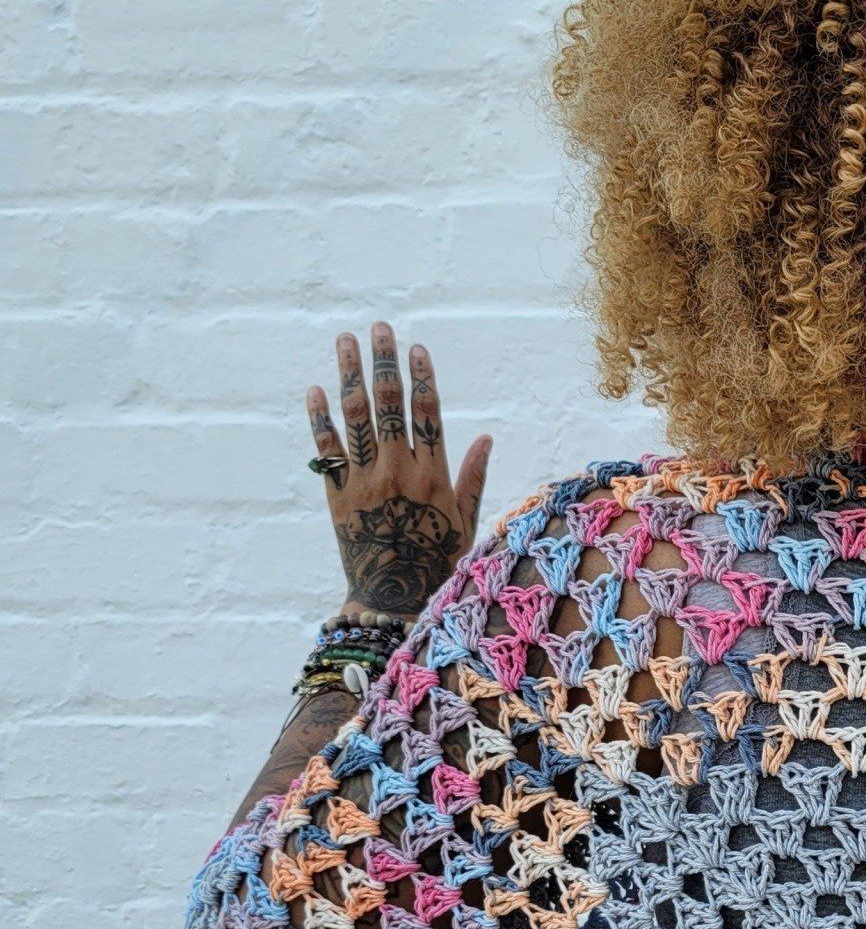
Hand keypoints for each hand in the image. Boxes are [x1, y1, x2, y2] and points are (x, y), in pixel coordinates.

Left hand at [306, 322, 491, 621]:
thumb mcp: (465, 523)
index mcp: (434, 475)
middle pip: (391, 406)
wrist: (393, 599)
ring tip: (345, 342)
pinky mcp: (338, 496)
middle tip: (378, 329)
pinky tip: (316, 390)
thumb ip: (472, 478)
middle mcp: (400, 471)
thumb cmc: (436, 563)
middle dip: (384, 363)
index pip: (428, 414)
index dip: (422, 379)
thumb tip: (485, 437)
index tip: (416, 348)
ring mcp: (367, 481)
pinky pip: (327, 451)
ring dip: (350, 376)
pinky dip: (320, 420)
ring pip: (357, 418)